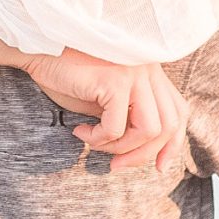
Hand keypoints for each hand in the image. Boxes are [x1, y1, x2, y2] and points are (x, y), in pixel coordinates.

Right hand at [21, 50, 190, 175]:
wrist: (39, 50)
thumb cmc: (68, 75)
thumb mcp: (105, 100)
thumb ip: (127, 117)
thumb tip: (142, 151)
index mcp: (151, 72)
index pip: (178, 112)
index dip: (173, 144)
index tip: (158, 167)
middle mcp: (150, 70)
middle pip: (169, 125)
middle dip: (144, 154)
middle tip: (116, 165)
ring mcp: (135, 74)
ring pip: (148, 130)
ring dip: (120, 148)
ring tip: (94, 143)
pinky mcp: (115, 81)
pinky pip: (117, 127)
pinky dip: (99, 138)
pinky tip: (81, 131)